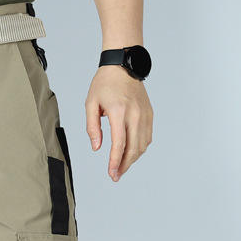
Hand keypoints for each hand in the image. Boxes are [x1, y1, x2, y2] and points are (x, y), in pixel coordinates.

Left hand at [85, 66, 152, 181]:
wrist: (123, 65)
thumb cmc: (104, 83)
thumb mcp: (90, 104)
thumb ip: (92, 128)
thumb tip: (97, 148)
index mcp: (118, 112)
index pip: (119, 144)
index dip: (115, 162)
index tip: (112, 174)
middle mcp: (135, 114)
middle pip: (133, 148)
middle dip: (124, 165)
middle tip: (116, 176)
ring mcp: (144, 114)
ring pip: (142, 145)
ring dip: (132, 159)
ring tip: (121, 167)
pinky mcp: (149, 114)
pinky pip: (147, 137)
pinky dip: (140, 148)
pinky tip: (131, 153)